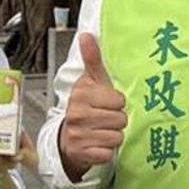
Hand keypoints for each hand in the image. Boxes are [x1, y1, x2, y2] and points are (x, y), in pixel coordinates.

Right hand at [58, 33, 126, 182]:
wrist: (69, 136)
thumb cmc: (87, 106)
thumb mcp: (91, 81)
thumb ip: (92, 58)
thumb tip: (86, 35)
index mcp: (81, 93)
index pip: (119, 100)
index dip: (118, 103)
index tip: (108, 103)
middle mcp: (76, 113)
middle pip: (120, 120)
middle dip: (117, 120)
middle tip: (105, 118)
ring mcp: (77, 134)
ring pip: (117, 137)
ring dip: (113, 136)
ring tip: (102, 131)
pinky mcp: (81, 152)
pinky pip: (108, 153)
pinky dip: (106, 151)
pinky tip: (98, 144)